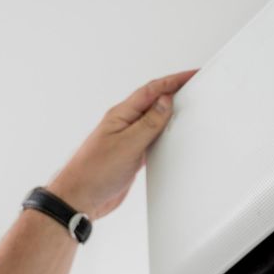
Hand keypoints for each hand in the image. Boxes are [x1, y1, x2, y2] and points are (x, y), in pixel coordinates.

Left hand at [49, 69, 199, 219]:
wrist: (80, 198)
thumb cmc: (93, 172)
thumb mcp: (127, 145)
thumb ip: (149, 123)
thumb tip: (166, 101)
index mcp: (121, 115)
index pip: (152, 90)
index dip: (173, 80)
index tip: (191, 75)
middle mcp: (124, 124)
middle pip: (153, 101)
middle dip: (174, 91)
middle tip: (193, 85)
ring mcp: (128, 139)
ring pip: (154, 120)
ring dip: (170, 113)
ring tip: (188, 106)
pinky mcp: (131, 155)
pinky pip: (152, 138)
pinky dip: (165, 134)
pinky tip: (172, 136)